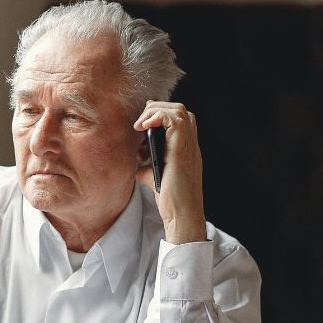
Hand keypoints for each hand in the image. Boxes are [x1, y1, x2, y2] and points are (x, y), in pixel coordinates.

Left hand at [133, 101, 207, 243]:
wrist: (181, 214)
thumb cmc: (170, 199)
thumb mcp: (153, 175)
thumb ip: (145, 164)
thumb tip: (132, 158)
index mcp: (186, 147)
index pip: (179, 118)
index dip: (161, 113)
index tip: (142, 122)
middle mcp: (190, 144)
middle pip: (180, 109)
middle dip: (156, 108)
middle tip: (140, 122)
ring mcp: (189, 146)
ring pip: (179, 111)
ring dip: (156, 111)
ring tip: (140, 125)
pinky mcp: (181, 151)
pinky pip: (174, 120)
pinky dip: (157, 117)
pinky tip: (143, 128)